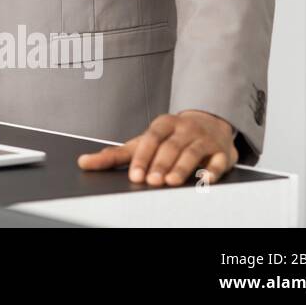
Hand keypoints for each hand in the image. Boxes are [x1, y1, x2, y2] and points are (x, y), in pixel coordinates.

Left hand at [76, 110, 237, 186]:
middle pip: (171, 146)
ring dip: (182, 167)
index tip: (136, 174)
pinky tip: (205, 179)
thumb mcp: (142, 142)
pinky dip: (212, 170)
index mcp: (163, 124)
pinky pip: (219, 160)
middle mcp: (184, 129)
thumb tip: (83, 163)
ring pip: (193, 152)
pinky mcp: (222, 152)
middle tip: (152, 181)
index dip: (143, 156)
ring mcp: (204, 139)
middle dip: (160, 164)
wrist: (209, 123)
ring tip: (171, 182)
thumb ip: (115, 155)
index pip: (151, 138)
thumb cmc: (169, 138)